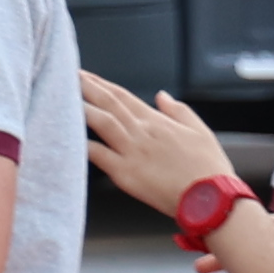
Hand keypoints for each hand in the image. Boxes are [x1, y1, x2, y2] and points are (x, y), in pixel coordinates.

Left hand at [79, 75, 233, 216]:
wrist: (213, 198)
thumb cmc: (209, 168)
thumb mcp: (200, 131)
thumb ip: (178, 111)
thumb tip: (161, 95)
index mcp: (157, 122)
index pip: (122, 96)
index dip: (100, 84)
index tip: (83, 75)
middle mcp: (142, 132)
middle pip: (109, 104)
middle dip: (85, 87)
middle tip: (64, 75)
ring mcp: (132, 152)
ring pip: (102, 122)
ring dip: (81, 108)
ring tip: (60, 98)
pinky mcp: (126, 173)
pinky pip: (98, 155)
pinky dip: (81, 145)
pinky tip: (66, 138)